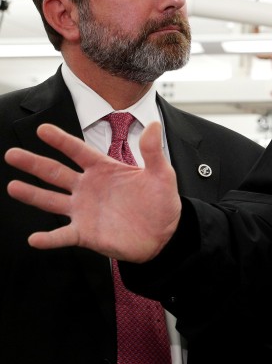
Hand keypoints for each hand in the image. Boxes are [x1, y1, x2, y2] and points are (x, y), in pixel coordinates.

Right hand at [5, 122, 180, 262]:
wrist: (164, 234)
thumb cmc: (160, 201)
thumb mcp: (162, 175)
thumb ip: (152, 152)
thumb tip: (153, 125)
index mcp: (104, 170)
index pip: (79, 151)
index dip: (61, 140)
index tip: (43, 129)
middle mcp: (88, 188)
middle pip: (56, 173)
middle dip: (34, 163)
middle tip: (12, 154)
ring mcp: (83, 210)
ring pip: (51, 200)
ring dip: (32, 195)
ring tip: (13, 187)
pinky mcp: (85, 233)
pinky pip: (62, 235)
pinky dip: (49, 238)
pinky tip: (34, 238)